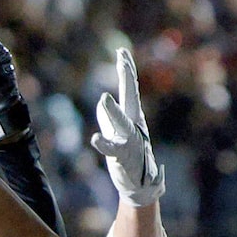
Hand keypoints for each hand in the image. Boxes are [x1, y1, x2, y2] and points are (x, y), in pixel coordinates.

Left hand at [89, 47, 162, 206]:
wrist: (141, 184)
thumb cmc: (129, 156)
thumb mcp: (118, 133)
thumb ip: (109, 117)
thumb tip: (102, 102)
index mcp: (133, 117)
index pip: (130, 89)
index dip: (126, 70)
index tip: (122, 52)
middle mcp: (134, 125)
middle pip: (130, 96)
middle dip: (127, 77)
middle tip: (122, 57)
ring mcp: (130, 140)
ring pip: (121, 122)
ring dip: (113, 111)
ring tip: (104, 99)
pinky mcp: (122, 156)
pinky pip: (112, 149)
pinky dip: (104, 143)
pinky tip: (95, 138)